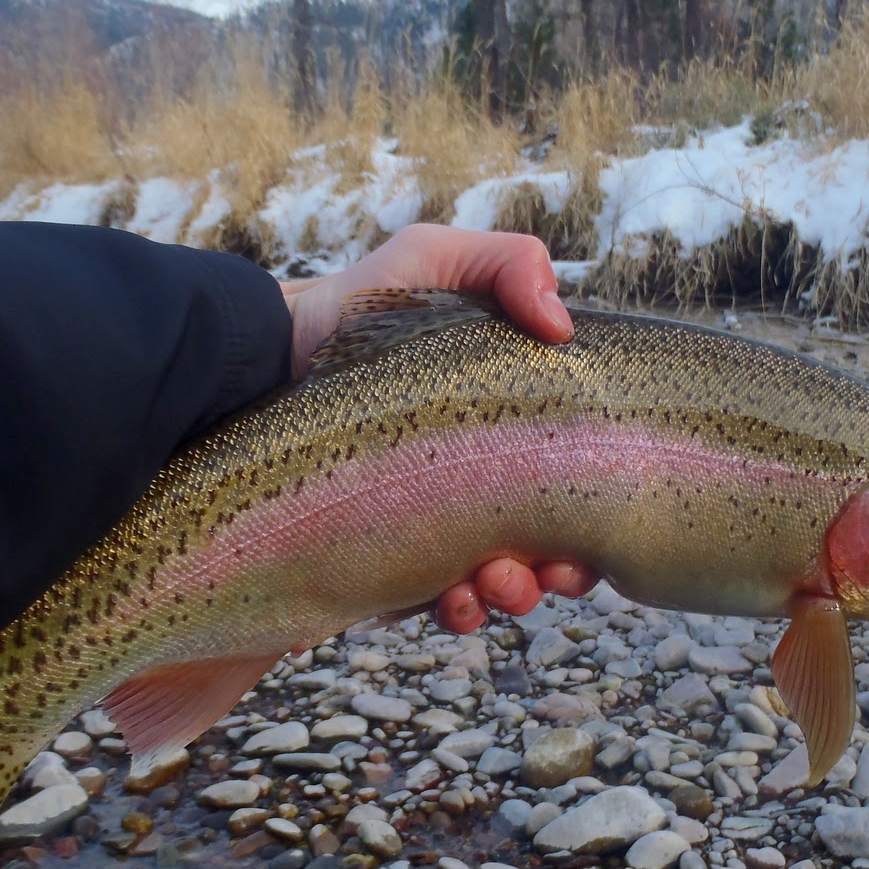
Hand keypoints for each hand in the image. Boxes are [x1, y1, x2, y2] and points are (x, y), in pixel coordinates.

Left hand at [281, 225, 597, 632]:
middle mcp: (485, 484)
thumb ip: (508, 264)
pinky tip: (450, 599)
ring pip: (498, 585)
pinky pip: (433, 602)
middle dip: (563, 571)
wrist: (271, 350)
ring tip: (495, 583)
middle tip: (552, 569)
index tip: (596, 526)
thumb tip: (561, 324)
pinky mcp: (389, 557)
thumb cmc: (363, 304)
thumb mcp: (434, 259)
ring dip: (512, 594)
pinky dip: (455, 610)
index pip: (577, 483)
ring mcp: (438, 525)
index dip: (597, 514)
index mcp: (514, 428)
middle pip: (552, 549)